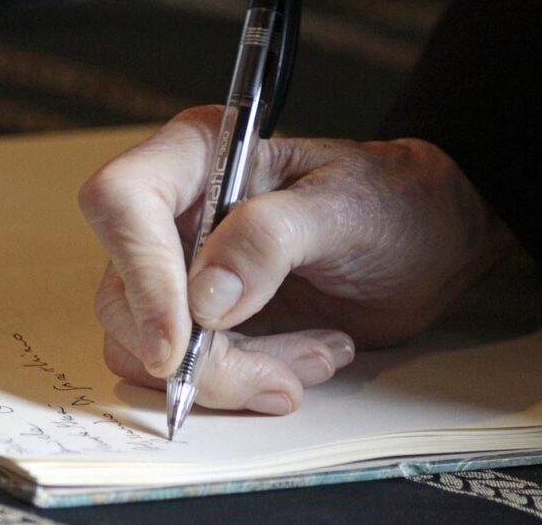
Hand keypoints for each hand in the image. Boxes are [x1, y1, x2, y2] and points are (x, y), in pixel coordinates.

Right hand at [78, 106, 514, 413]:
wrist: (420, 244)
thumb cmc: (389, 202)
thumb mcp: (345, 208)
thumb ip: (272, 238)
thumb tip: (205, 297)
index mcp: (196, 156)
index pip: (121, 203)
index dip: (140, 273)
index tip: (182, 340)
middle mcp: (172, 213)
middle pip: (122, 294)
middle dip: (198, 353)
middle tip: (277, 375)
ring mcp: (177, 272)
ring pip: (144, 347)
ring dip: (229, 376)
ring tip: (313, 356)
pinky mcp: (195, 322)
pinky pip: (182, 373)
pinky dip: (240, 386)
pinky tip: (303, 361)